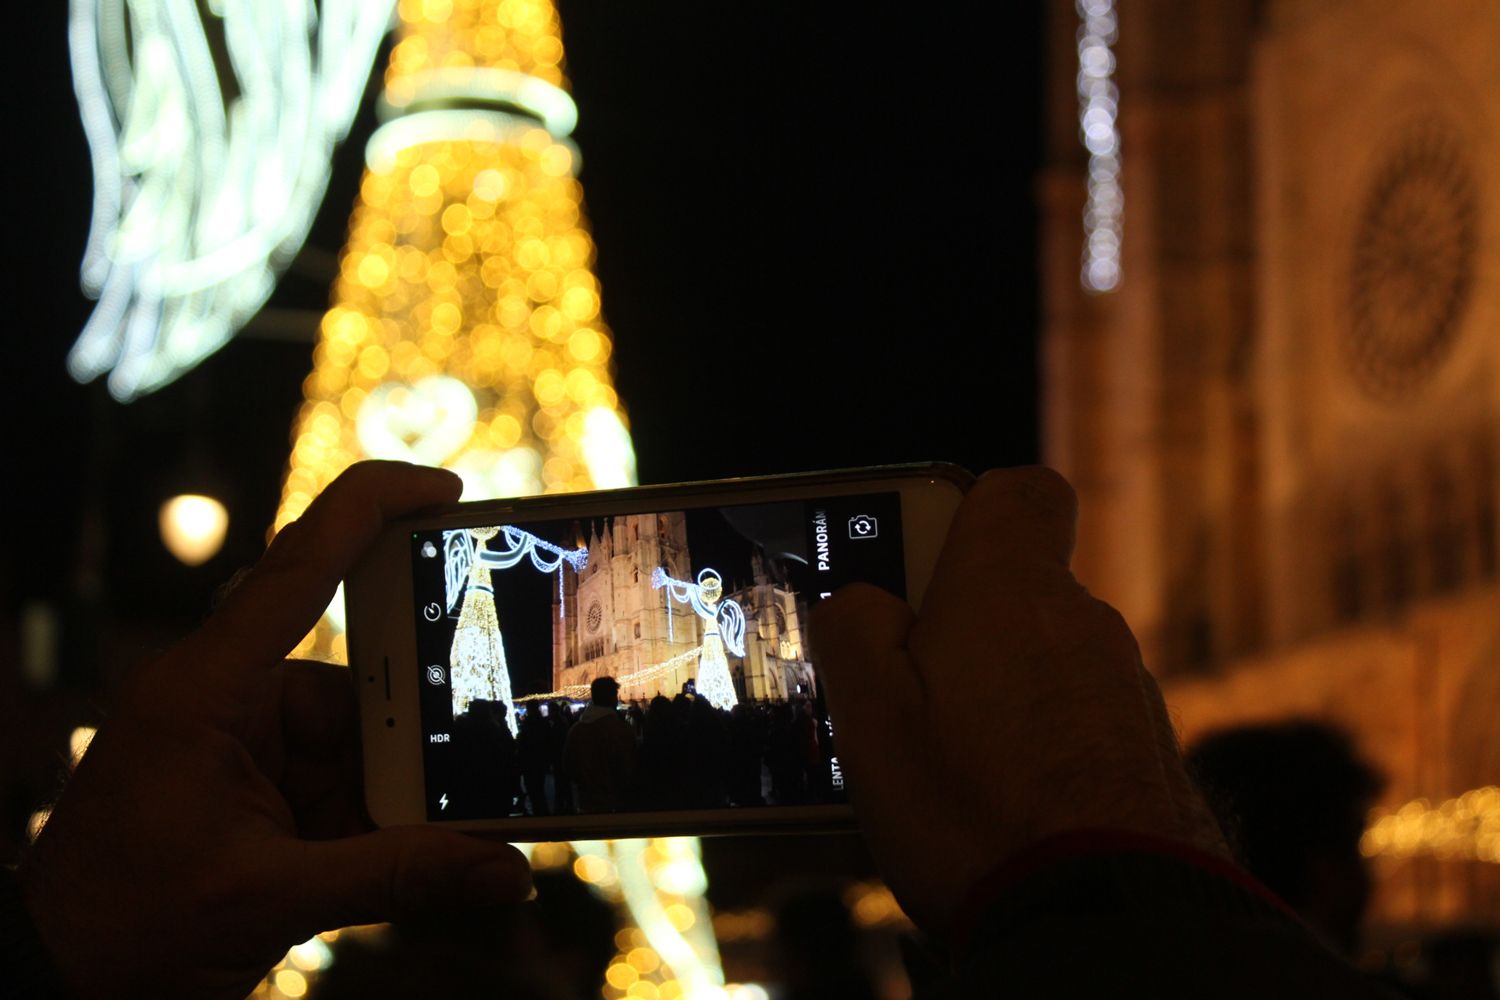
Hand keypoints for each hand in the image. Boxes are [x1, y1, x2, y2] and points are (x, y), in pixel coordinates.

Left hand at [18, 462, 532, 998]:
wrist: (55, 984)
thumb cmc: (122, 931)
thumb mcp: (268, 900)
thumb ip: (398, 877)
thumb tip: (505, 870)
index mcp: (205, 687)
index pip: (299, 563)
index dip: (375, 507)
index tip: (447, 489)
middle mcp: (225, 698)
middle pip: (358, 678)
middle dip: (415, 732)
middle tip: (471, 770)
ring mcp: (239, 743)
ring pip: (360, 741)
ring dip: (394, 795)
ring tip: (436, 844)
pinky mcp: (251, 785)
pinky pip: (340, 781)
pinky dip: (373, 820)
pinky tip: (399, 858)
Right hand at [812, 467, 1226, 942]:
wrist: (1108, 919)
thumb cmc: (977, 813)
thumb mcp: (870, 717)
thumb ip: (853, 630)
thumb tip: (860, 602)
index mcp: (1011, 588)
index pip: (1016, 491)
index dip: (963, 510)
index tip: (914, 562)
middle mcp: (1084, 623)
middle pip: (1012, 590)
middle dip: (952, 628)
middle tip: (897, 694)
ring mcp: (1124, 690)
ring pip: (1039, 662)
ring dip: (992, 695)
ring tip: (941, 769)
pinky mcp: (1144, 755)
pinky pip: (1071, 721)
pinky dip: (1033, 745)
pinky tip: (994, 806)